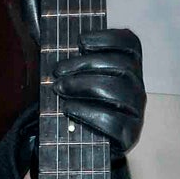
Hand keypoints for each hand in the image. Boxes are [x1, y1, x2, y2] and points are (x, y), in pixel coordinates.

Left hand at [50, 28, 144, 156]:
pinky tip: (69, 109)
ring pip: (118, 91)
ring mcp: (136, 111)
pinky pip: (113, 121)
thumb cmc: (80, 106)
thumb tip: (42, 32)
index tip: (80, 41)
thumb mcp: (77, 79)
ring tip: (59, 89)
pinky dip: (87, 112)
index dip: (108, 38)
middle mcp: (137, 87)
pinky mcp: (129, 135)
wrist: (84, 147)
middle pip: (121, 66)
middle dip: (85, 64)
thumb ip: (70, 58)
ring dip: (83, 86)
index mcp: (129, 69)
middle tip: (58, 71)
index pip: (130, 45)